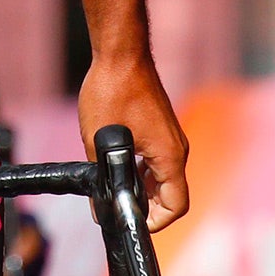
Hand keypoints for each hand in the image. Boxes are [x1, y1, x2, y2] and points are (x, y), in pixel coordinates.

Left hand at [77, 54, 188, 232]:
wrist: (120, 53)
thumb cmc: (111, 91)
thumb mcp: (97, 143)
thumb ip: (102, 178)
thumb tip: (99, 207)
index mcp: (170, 155)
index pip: (176, 205)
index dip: (156, 222)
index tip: (131, 221)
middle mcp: (177, 148)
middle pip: (170, 194)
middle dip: (146, 206)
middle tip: (116, 208)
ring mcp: (171, 136)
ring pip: (163, 177)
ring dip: (142, 188)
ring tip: (113, 190)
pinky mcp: (161, 127)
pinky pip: (158, 160)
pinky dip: (142, 171)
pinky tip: (117, 168)